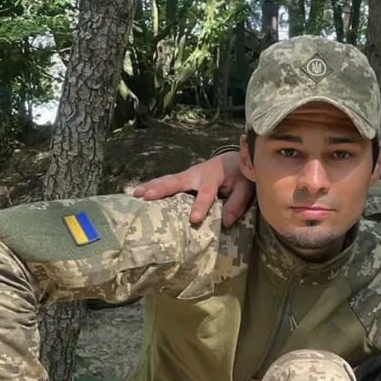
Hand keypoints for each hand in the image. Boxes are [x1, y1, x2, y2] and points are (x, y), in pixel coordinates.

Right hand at [129, 152, 252, 226]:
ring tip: (135, 195)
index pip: (206, 192)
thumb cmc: (240, 174)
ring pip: (167, 180)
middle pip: (176, 181)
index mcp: (214, 175)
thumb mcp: (245, 187)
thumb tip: (226, 222)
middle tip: (146, 197)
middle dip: (161, 189)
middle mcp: (197, 173)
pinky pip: (166, 183)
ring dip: (150, 186)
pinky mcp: (183, 178)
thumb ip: (237, 203)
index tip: (193, 219)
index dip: (200, 206)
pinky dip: (152, 187)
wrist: (234, 158)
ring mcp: (187, 175)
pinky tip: (139, 193)